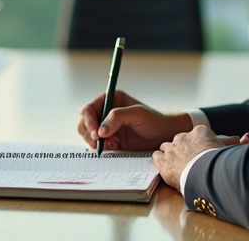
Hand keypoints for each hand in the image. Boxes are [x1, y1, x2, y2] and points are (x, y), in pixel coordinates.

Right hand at [76, 89, 193, 150]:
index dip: (89, 120)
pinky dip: (100, 148)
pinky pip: (97, 145)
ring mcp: (107, 127)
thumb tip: (100, 131)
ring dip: (92, 141)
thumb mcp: (137, 114)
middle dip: (88, 132)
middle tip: (97, 143)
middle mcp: (106, 112)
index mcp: (110, 100)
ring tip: (106, 146)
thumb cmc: (154, 121)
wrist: (164, 136)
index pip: (89, 109)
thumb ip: (117, 117)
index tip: (96, 133)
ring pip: (88, 134)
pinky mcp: (110, 140)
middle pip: (85, 122)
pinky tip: (112, 148)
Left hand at [152, 125, 248, 189]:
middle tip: (188, 160)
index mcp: (200, 131)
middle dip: (183, 148)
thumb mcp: (229, 149)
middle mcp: (183, 136)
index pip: (197, 135)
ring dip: (170, 154)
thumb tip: (246, 137)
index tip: (200, 153)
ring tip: (175, 163)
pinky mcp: (162, 160)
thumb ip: (236, 142)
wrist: (207, 172)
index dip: (198, 144)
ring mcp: (171, 148)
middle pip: (180, 140)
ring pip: (166, 147)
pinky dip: (159, 160)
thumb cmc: (220, 161)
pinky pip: (156, 156)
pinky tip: (164, 166)